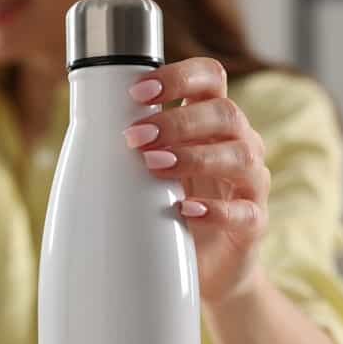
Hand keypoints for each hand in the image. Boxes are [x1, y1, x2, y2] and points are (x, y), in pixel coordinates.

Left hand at [124, 57, 269, 305]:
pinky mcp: (253, 224)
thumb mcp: (150, 170)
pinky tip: (185, 211)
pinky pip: (245, 212)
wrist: (200, 267)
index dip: (179, 77)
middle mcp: (239, 145)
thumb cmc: (170, 208)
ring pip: (241, 156)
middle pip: (226, 114)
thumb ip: (135, 144)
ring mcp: (250, 185)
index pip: (211, 78)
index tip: (137, 92)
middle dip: (178, 121)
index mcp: (212, 123)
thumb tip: (88, 121)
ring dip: (194, 157)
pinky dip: (215, 210)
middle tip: (135, 137)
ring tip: (153, 166)